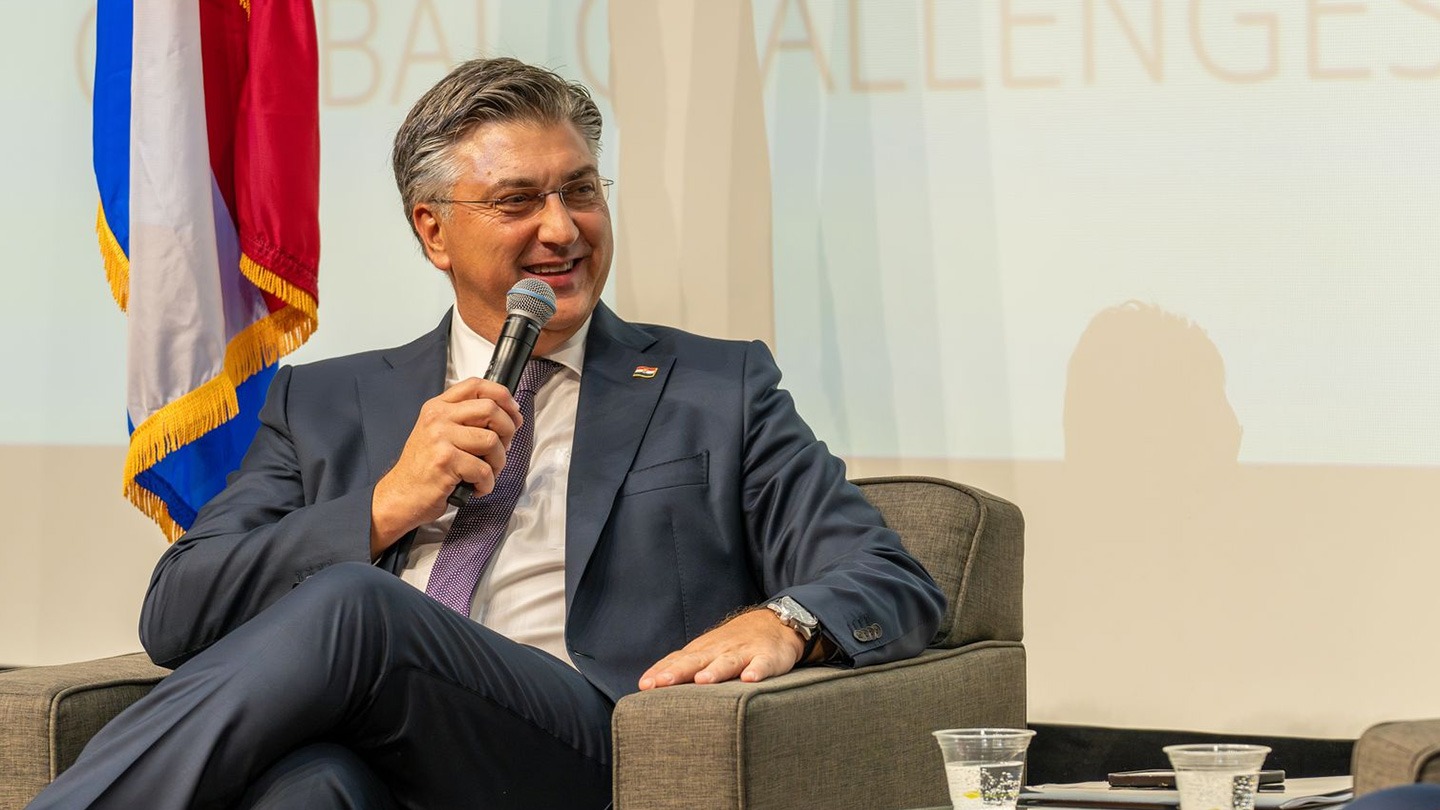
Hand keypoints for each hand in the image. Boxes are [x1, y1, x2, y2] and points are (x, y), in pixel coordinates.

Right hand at [369, 378, 521, 555]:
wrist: (400, 496)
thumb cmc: (424, 469)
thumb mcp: (439, 434)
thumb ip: (466, 421)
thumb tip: (508, 417)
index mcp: (438, 407)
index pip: (476, 385)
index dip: (503, 396)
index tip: (514, 413)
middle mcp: (438, 418)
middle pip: (491, 409)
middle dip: (508, 431)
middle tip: (502, 450)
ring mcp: (440, 438)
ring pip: (491, 440)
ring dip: (498, 462)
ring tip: (487, 474)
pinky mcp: (445, 461)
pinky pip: (484, 470)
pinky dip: (487, 484)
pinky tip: (476, 488)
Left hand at [638, 607, 804, 689]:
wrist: (773, 623)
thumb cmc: (731, 645)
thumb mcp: (705, 653)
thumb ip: (679, 667)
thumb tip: (645, 684)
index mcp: (702, 652)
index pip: (678, 661)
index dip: (661, 672)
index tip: (644, 685)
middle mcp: (719, 650)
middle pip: (696, 661)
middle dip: (678, 671)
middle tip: (662, 683)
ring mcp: (744, 652)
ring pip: (727, 662)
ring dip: (715, 671)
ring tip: (703, 680)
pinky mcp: (767, 656)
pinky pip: (763, 664)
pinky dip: (757, 671)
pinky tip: (750, 679)